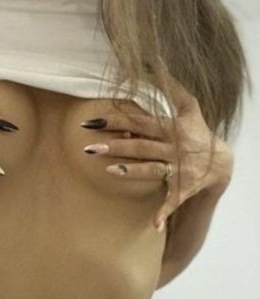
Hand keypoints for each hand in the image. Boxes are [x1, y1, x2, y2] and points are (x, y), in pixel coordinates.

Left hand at [80, 70, 233, 230]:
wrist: (221, 162)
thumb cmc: (198, 132)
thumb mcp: (190, 107)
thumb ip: (171, 86)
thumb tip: (155, 63)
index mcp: (169, 128)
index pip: (138, 122)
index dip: (115, 121)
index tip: (91, 122)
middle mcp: (171, 148)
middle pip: (139, 145)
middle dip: (114, 146)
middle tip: (88, 148)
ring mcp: (177, 169)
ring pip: (151, 169)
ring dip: (132, 171)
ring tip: (109, 172)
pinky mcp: (182, 188)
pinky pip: (172, 201)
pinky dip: (164, 213)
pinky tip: (153, 225)